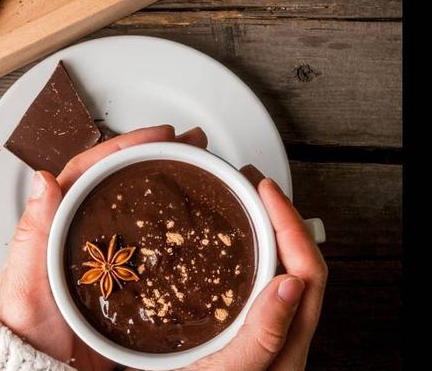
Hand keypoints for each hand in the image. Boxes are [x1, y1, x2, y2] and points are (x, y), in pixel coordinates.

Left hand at [0, 125, 207, 369]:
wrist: (40, 364)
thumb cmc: (25, 321)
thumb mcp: (27, 274)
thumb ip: (35, 229)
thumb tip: (42, 180)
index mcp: (58, 218)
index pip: (93, 168)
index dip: (126, 145)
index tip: (158, 134)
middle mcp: (84, 227)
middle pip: (121, 179)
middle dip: (156, 155)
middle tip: (190, 143)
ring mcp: (107, 249)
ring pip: (138, 205)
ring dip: (165, 183)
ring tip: (199, 168)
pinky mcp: (123, 274)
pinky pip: (149, 241)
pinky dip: (169, 226)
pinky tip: (192, 222)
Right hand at [183, 178, 327, 370]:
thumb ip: (262, 338)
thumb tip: (289, 284)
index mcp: (288, 344)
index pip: (308, 271)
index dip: (290, 224)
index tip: (263, 190)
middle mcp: (281, 334)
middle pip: (298, 263)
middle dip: (280, 216)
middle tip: (252, 185)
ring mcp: (262, 330)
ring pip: (277, 270)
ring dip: (265, 230)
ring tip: (241, 204)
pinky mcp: (241, 328)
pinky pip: (254, 280)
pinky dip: (245, 251)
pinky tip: (221, 244)